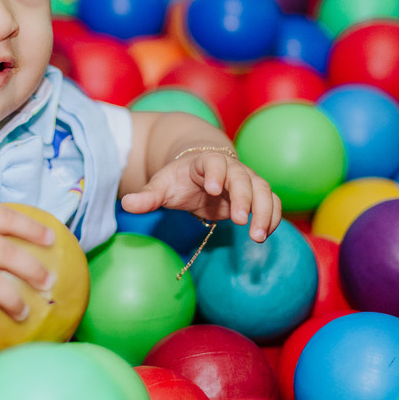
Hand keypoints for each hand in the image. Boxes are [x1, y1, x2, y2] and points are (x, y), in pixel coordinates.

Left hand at [119, 150, 281, 241]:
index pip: (214, 163)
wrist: (198, 173)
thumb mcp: (161, 186)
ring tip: (257, 236)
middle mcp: (231, 169)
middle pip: (244, 178)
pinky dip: (272, 217)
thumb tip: (126, 204)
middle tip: (241, 222)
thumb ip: (147, 196)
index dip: (216, 174)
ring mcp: (247, 181)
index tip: (213, 190)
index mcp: (205, 162)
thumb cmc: (178, 180)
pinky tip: (265, 234)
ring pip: (264, 191)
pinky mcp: (256, 195)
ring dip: (264, 212)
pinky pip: (271, 203)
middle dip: (245, 199)